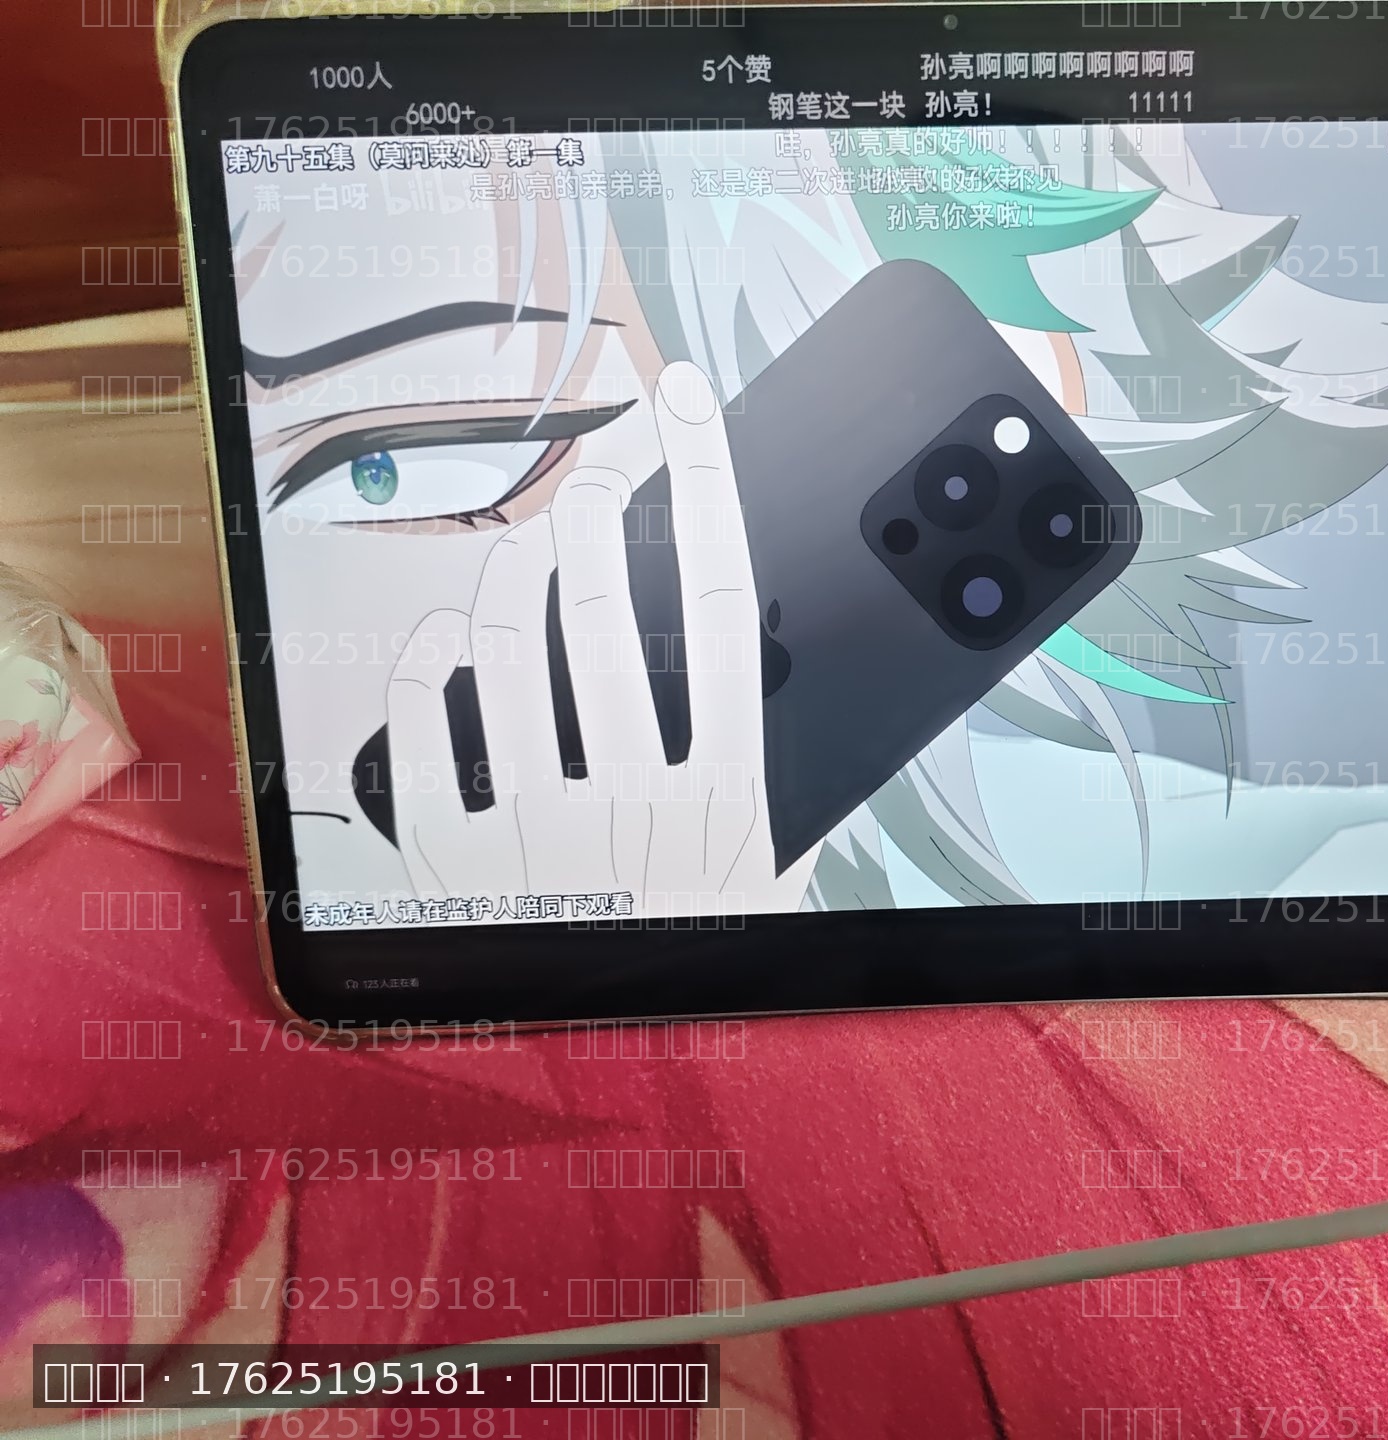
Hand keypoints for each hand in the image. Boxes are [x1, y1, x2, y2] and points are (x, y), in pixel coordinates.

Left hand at [384, 362, 816, 915]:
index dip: (707, 483)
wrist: (621, 1089)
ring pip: (508, 643)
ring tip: (531, 552)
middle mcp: (638, 807)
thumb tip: (793, 675)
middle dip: (596, 502)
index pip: (728, 602)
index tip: (687, 406)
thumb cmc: (705, 958)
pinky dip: (431, 657)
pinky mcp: (453, 867)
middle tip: (596, 469)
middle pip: (610, 603)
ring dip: (513, 567)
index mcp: (731, 798)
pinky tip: (451, 637)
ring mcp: (540, 836)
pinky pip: (424, 718)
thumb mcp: (780, 877)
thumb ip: (788, 779)